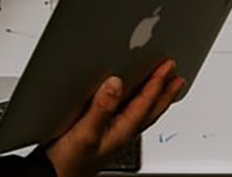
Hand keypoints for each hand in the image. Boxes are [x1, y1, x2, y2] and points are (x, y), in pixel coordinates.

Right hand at [45, 60, 184, 176]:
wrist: (54, 176)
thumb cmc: (69, 162)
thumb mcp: (85, 132)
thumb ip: (101, 108)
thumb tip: (115, 83)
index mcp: (121, 130)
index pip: (145, 103)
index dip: (157, 83)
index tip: (167, 66)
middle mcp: (121, 132)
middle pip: (151, 110)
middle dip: (165, 92)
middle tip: (177, 76)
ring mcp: (114, 134)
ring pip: (143, 113)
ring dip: (156, 98)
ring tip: (166, 86)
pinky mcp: (104, 134)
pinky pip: (130, 116)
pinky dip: (139, 105)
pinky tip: (133, 101)